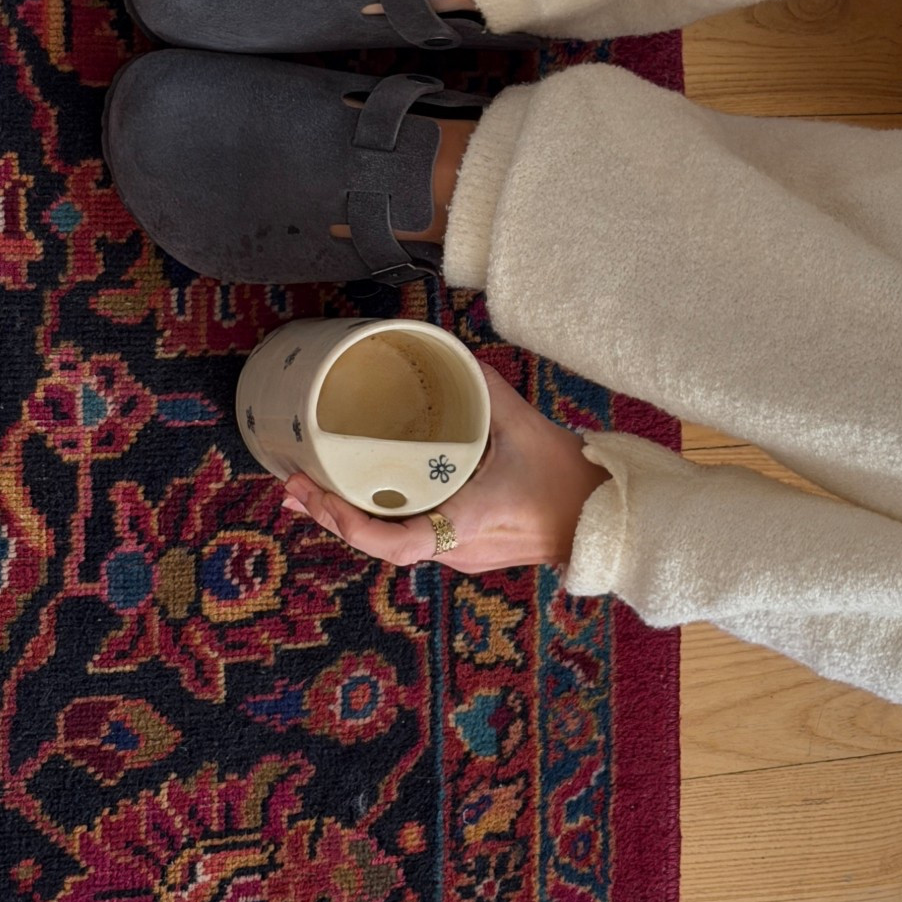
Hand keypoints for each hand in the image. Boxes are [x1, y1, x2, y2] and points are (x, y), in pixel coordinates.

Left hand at [281, 364, 611, 574]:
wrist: (609, 521)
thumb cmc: (569, 480)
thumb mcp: (524, 425)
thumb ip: (483, 386)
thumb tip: (444, 346)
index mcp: (465, 522)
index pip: (394, 543)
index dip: (347, 525)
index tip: (313, 496)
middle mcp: (455, 549)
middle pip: (378, 543)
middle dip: (331, 516)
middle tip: (292, 484)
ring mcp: (460, 556)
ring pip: (392, 543)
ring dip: (351, 520)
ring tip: (311, 489)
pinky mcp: (466, 550)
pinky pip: (413, 537)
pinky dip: (380, 519)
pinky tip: (360, 497)